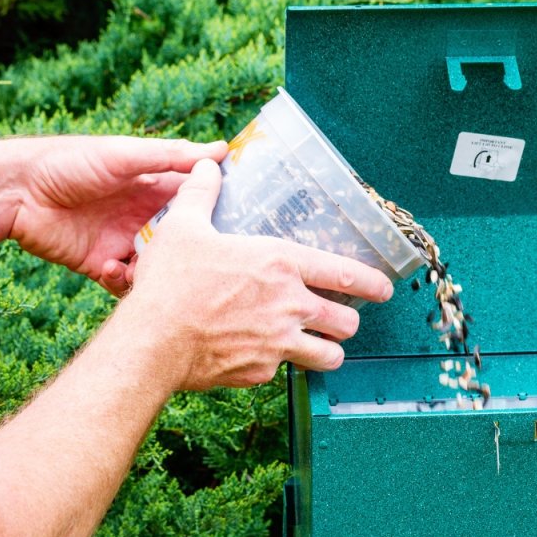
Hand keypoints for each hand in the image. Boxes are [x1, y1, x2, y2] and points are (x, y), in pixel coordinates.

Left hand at [7, 136, 227, 294]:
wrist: (15, 192)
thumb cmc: (70, 162)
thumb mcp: (125, 155)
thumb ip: (172, 156)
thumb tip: (222, 150)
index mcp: (155, 188)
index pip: (197, 201)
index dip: (217, 211)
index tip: (243, 225)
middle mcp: (145, 217)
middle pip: (183, 241)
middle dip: (192, 251)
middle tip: (204, 261)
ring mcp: (124, 243)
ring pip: (160, 269)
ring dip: (159, 273)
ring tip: (153, 269)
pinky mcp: (102, 266)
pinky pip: (126, 285)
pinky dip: (124, 282)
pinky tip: (111, 267)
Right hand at [123, 159, 393, 388]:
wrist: (152, 341)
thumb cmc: (170, 282)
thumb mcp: (183, 227)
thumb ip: (201, 194)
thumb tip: (206, 166)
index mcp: (281, 263)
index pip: (347, 275)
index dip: (374, 284)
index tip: (385, 289)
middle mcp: (291, 305)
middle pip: (348, 322)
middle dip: (349, 322)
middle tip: (341, 320)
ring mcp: (280, 342)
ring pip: (331, 356)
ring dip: (329, 351)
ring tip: (320, 347)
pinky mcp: (263, 371)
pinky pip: (286, 371)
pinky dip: (282, 366)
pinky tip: (267, 356)